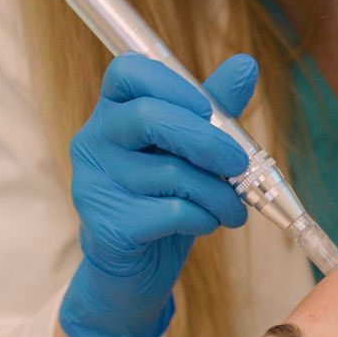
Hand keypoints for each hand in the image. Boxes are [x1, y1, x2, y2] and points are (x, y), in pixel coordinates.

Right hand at [60, 53, 257, 336]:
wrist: (134, 271)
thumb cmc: (163, 199)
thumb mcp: (191, 151)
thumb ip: (215, 108)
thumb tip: (245, 65)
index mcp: (112, 112)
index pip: (128, 72)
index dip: (173, 84)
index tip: (208, 108)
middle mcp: (93, 141)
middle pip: (149, 118)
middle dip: (209, 140)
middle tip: (241, 162)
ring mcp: (93, 184)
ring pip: (171, 173)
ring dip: (218, 192)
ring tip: (233, 207)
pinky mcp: (106, 227)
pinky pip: (172, 212)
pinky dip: (204, 218)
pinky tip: (206, 224)